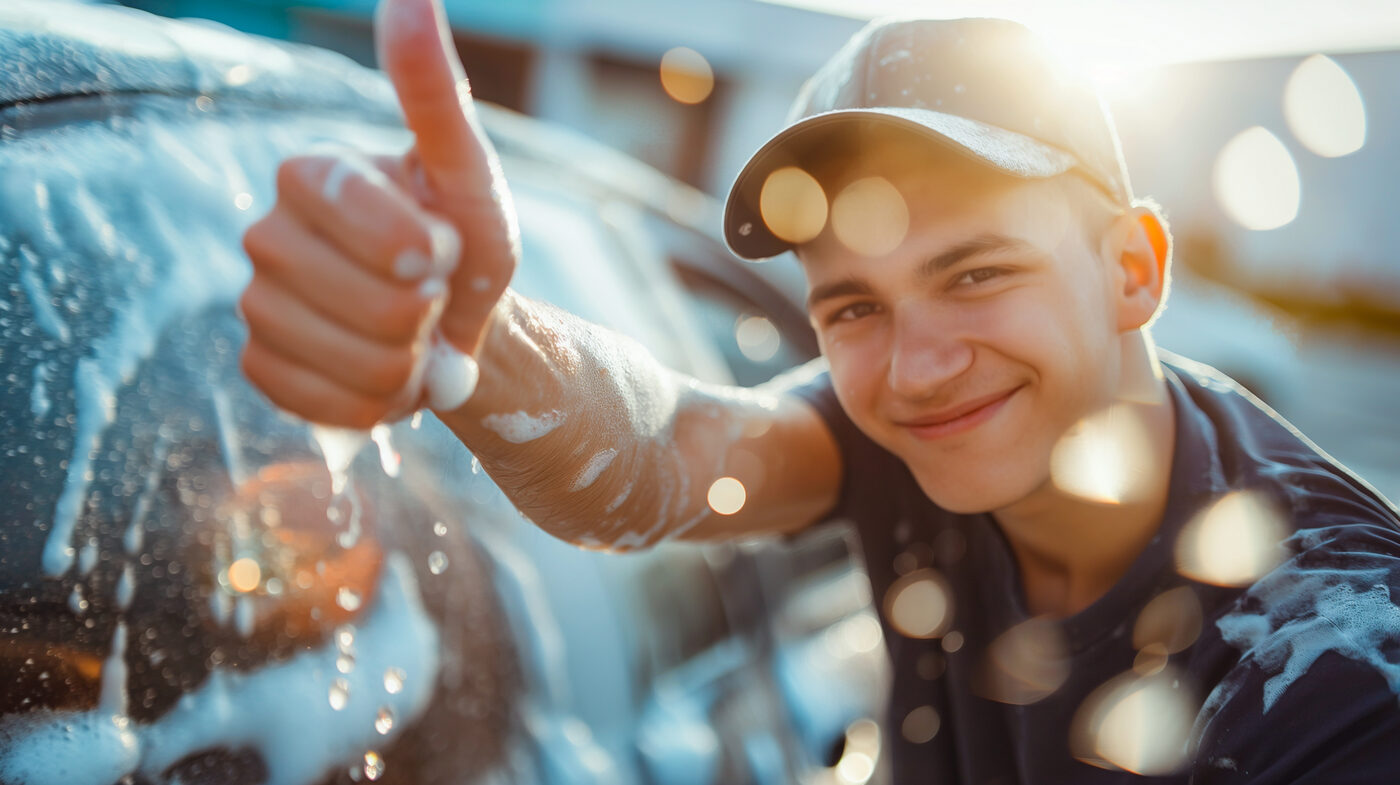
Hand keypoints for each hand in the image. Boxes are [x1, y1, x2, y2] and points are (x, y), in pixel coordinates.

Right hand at [240, 0, 517, 427]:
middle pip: (371, 300)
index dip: (417, 242)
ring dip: (412, 361)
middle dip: (430, 310)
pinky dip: (380, 402)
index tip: (444, 247)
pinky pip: (326, 403)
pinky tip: (388, 373)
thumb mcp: (466, 171)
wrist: (458, 326)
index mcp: (307, 174)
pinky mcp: (261, 368)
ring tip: (414, 337)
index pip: (351, 208)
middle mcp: (265, 233)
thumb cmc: (464, 241)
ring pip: (357, 359)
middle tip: (432, 297)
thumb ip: (434, 93)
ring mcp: (256, 304)